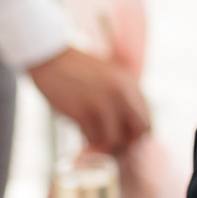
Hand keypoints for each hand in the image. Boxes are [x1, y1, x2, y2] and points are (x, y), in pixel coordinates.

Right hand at [29, 46, 151, 153]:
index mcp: (130, 83)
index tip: (125, 137)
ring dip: (101, 139)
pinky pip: (92, 138)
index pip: (147, 120)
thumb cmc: (77, 70)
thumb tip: (132, 132)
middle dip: (125, 140)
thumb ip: (124, 98)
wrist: (50, 57)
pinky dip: (86, 136)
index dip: (137, 134)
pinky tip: (79, 125)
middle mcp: (121, 93)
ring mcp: (103, 103)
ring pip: (113, 139)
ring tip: (90, 128)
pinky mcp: (83, 112)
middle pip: (138, 132)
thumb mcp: (110, 76)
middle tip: (111, 140)